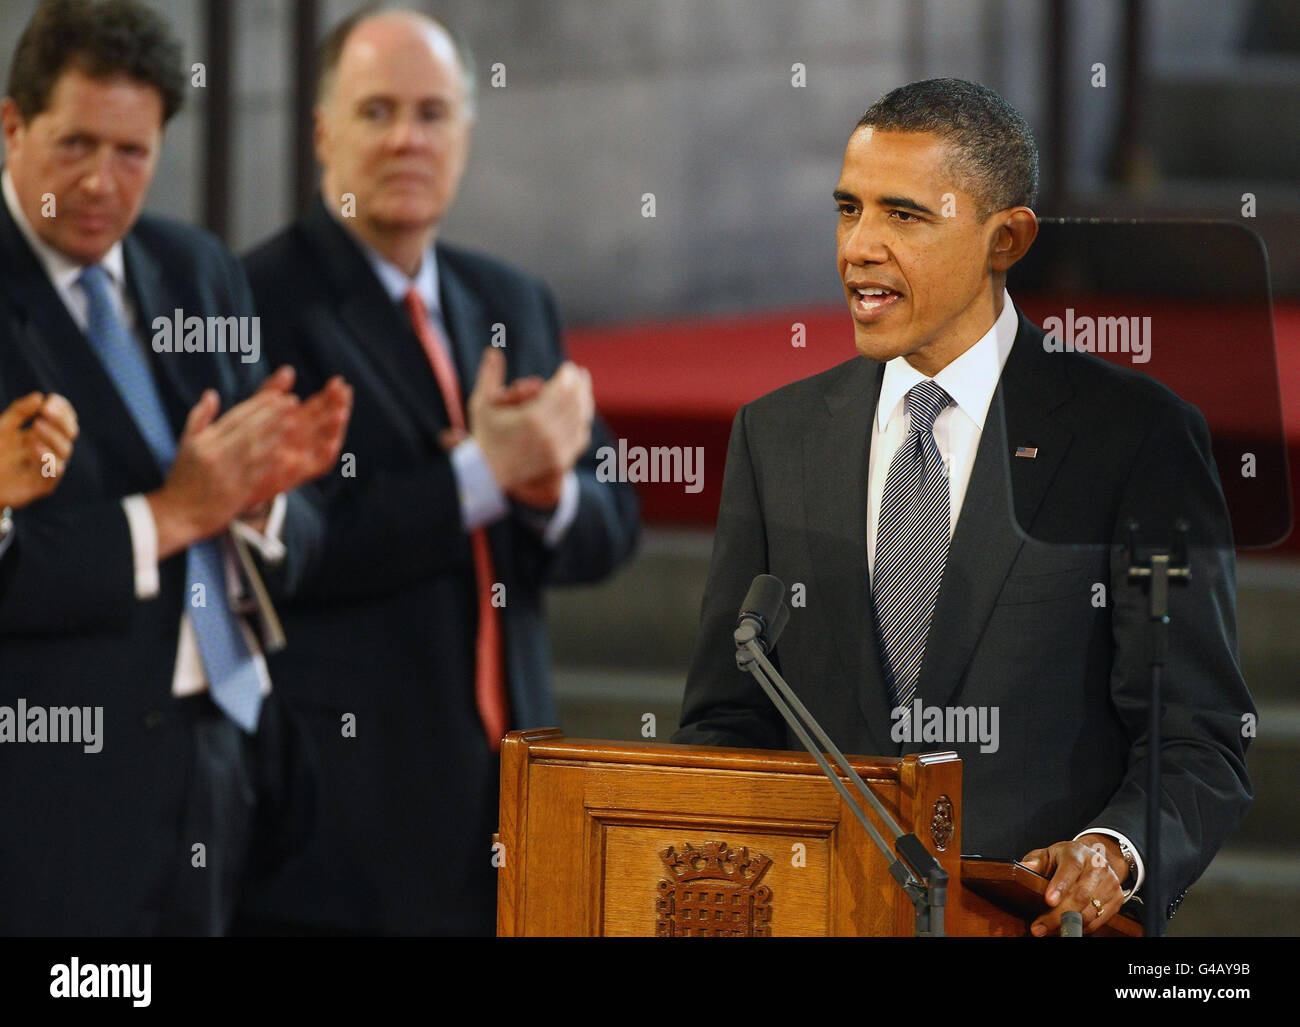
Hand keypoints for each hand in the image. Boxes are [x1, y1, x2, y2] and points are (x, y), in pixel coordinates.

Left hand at [0, 392, 78, 507]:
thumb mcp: (2, 428)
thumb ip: (19, 412)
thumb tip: (40, 396)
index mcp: (43, 436)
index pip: (65, 421)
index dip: (63, 410)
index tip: (52, 400)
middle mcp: (50, 451)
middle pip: (70, 433)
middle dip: (62, 420)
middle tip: (46, 410)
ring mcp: (48, 468)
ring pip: (66, 450)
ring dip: (53, 435)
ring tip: (36, 426)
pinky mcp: (44, 486)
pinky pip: (55, 470)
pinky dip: (46, 456)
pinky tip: (32, 446)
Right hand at [147, 368, 351, 558]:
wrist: (178, 514)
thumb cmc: (183, 479)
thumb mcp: (186, 445)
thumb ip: (199, 418)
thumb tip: (211, 393)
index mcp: (205, 442)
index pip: (235, 417)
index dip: (258, 405)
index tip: (278, 395)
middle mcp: (215, 454)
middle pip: (247, 430)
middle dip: (271, 414)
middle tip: (293, 402)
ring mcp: (225, 474)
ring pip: (254, 449)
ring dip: (276, 434)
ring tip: (295, 421)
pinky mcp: (235, 493)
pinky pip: (256, 475)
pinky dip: (272, 463)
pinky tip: (288, 453)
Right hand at [467, 349, 591, 493]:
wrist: (488, 474)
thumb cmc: (485, 435)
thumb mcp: (481, 404)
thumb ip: (489, 376)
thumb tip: (493, 350)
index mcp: (532, 418)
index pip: (562, 390)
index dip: (568, 376)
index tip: (568, 367)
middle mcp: (548, 434)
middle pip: (575, 403)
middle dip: (580, 385)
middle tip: (580, 374)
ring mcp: (557, 450)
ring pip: (581, 420)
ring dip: (584, 401)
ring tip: (583, 389)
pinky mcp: (561, 461)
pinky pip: (580, 437)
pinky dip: (582, 422)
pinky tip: (582, 411)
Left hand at [1021, 835, 1126, 935]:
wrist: (1093, 858)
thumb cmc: (1065, 859)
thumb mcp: (1047, 855)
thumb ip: (1035, 861)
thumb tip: (1025, 866)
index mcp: (1078, 853)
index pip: (1071, 868)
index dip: (1060, 885)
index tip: (1048, 901)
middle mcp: (1097, 866)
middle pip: (1080, 895)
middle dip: (1058, 915)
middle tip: (1039, 927)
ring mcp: (1110, 883)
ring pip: (1089, 911)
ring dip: (1067, 925)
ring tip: (1047, 930)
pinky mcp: (1117, 899)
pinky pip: (1098, 921)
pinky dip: (1080, 928)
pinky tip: (1064, 928)